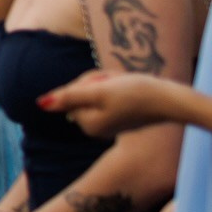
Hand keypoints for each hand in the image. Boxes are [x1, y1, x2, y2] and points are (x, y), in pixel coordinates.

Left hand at [40, 69, 181, 138]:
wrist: (171, 99)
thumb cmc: (136, 93)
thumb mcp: (98, 91)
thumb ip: (68, 97)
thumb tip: (40, 104)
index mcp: (87, 125)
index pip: (70, 94)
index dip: (86, 82)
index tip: (105, 84)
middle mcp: (95, 128)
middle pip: (80, 93)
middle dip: (95, 82)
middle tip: (116, 83)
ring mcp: (109, 123)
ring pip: (94, 91)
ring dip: (106, 83)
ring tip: (125, 85)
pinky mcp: (121, 117)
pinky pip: (109, 94)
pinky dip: (116, 86)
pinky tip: (132, 89)